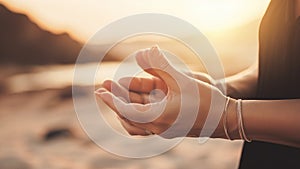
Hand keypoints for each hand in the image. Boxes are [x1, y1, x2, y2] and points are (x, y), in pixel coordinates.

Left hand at [95, 46, 226, 137]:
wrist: (223, 119)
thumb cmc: (205, 100)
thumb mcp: (181, 79)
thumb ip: (161, 66)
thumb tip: (145, 52)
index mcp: (157, 117)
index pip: (126, 110)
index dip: (112, 99)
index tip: (100, 91)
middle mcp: (157, 127)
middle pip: (128, 115)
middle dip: (116, 100)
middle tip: (105, 86)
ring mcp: (162, 130)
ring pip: (135, 121)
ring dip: (125, 107)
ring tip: (119, 94)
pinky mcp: (168, 129)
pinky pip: (145, 125)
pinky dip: (136, 114)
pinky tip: (136, 104)